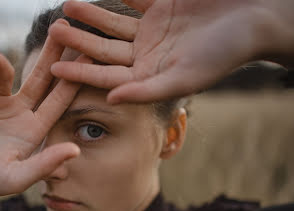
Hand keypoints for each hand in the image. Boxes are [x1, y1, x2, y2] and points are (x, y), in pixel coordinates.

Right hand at [0, 27, 89, 210]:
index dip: (73, 79)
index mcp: (34, 129)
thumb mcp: (14, 178)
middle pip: (40, 78)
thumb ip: (43, 164)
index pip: (59, 100)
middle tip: (64, 27)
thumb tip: (76, 150)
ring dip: (0, 61)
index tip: (89, 54)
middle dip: (52, 54)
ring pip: (4, 72)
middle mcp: (18, 112)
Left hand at [49, 0, 293, 102]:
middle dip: (80, 41)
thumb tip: (111, 100)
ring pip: (113, 23)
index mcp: (149, 76)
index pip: (108, 77)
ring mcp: (152, 30)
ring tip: (67, 6)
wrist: (256, 19)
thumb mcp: (185, 75)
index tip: (54, 70)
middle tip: (54, 32)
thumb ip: (147, 90)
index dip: (81, 74)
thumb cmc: (226, 53)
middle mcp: (147, 55)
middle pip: (105, 49)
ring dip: (91, 16)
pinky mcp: (161, 6)